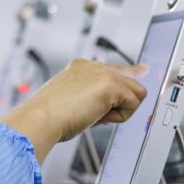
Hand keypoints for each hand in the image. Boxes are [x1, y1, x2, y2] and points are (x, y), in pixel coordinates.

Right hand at [1, 59, 147, 161]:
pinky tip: (97, 117)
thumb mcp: (72, 102)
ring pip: (135, 93)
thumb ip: (91, 99)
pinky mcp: (111, 84)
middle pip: (130, 81)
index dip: (130, 73)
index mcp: (80, 67)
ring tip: (93, 117)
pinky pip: (133, 104)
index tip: (142, 70)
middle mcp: (92, 65)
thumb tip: (109, 110)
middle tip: (95, 116)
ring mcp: (103, 72)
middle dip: (119, 104)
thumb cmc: (49, 117)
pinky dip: (118, 117)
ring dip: (119, 111)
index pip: (113, 69)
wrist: (40, 118)